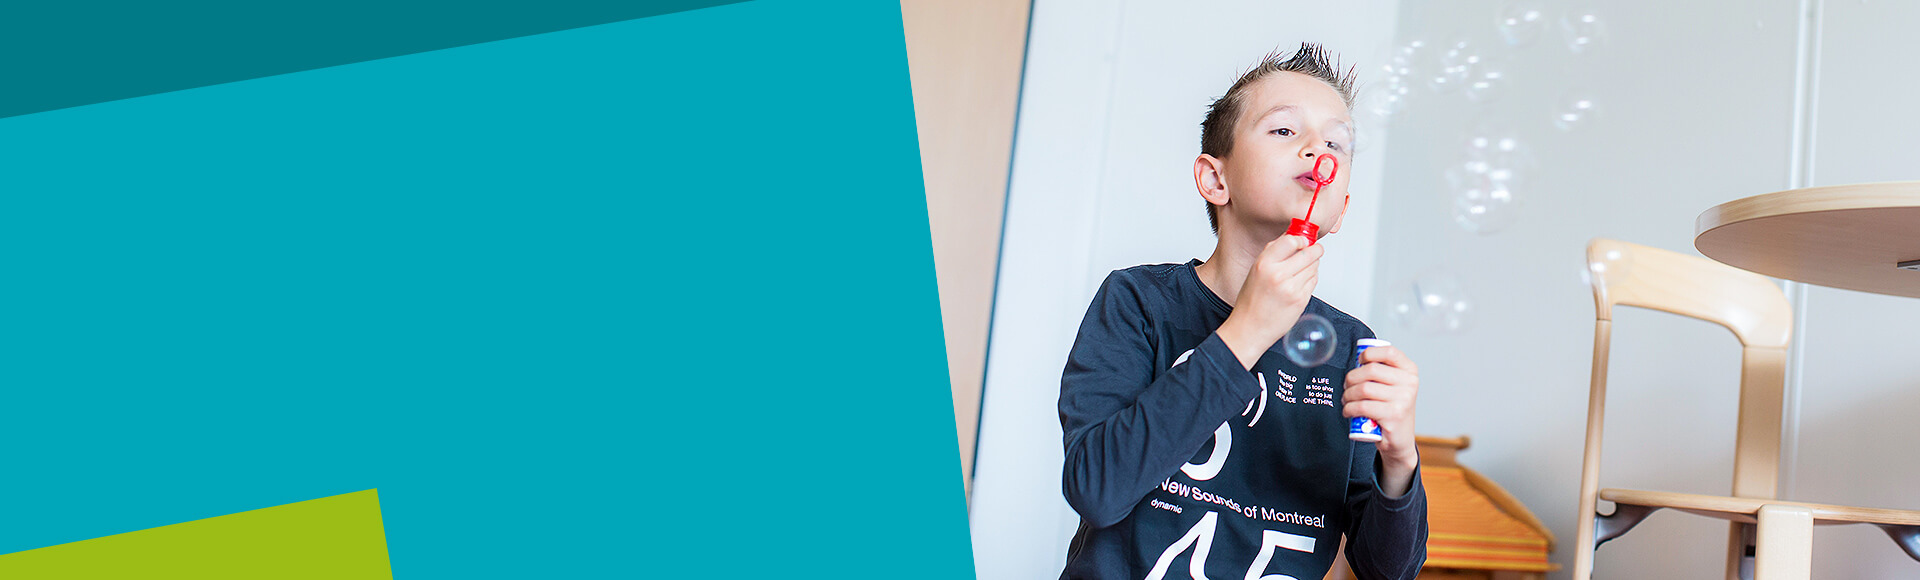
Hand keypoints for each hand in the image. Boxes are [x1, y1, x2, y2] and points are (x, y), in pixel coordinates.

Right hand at [1216, 235, 1323, 369]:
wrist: (1250, 328)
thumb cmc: (1252, 300)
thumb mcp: (1256, 270)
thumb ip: (1274, 251)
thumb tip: (1294, 235)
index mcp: (1264, 263)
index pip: (1292, 240)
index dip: (1302, 239)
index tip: (1303, 240)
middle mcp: (1278, 275)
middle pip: (1309, 252)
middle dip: (1314, 249)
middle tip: (1313, 249)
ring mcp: (1292, 288)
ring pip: (1314, 266)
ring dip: (1312, 265)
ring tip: (1300, 271)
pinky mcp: (1301, 299)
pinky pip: (1314, 281)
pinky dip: (1310, 279)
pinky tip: (1299, 284)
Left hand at [1342, 345, 1420, 496]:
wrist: (1400, 439)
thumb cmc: (1391, 408)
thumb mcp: (1393, 386)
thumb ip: (1381, 371)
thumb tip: (1357, 357)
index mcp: (1410, 371)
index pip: (1389, 352)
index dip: (1369, 353)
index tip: (1359, 361)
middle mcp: (1409, 383)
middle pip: (1371, 370)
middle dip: (1351, 378)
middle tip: (1346, 387)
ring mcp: (1403, 400)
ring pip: (1364, 389)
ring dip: (1348, 395)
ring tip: (1346, 400)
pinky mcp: (1393, 415)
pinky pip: (1362, 406)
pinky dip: (1349, 408)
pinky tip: (1348, 411)